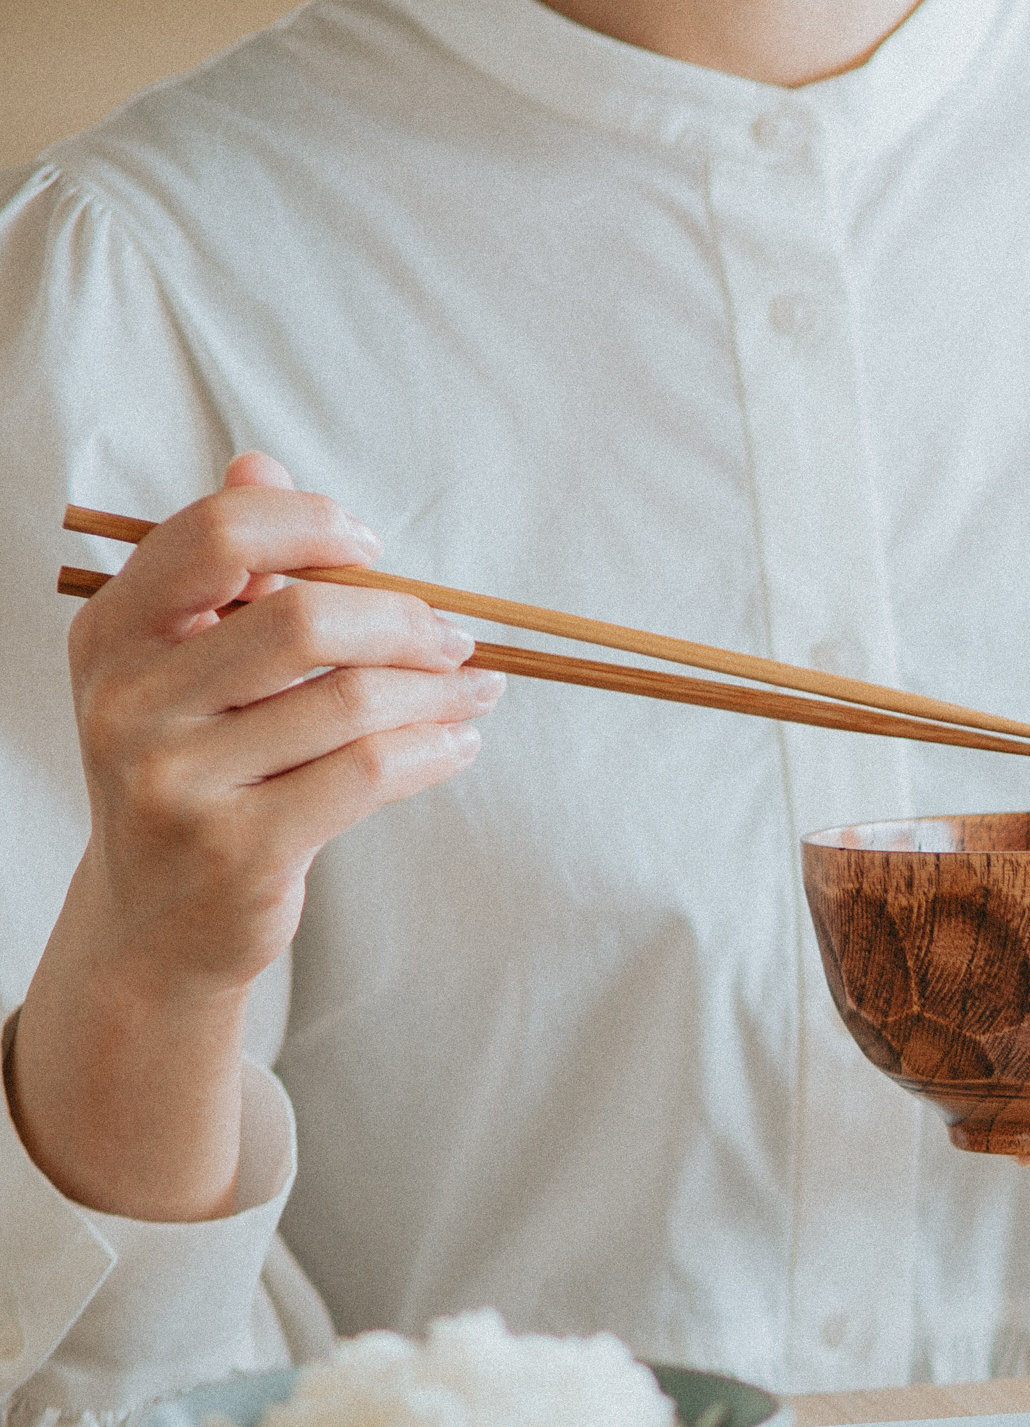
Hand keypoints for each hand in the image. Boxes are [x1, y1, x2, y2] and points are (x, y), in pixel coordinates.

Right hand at [62, 453, 496, 1000]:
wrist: (156, 920)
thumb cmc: (194, 774)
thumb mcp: (187, 668)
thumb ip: (228, 573)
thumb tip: (259, 463)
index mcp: (112, 635)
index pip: (216, 535)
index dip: (310, 527)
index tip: (370, 548)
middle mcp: (130, 701)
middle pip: (303, 619)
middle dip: (404, 620)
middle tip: (455, 636)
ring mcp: (177, 780)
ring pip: (351, 701)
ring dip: (439, 689)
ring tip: (476, 689)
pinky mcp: (240, 849)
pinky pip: (368, 774)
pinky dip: (434, 749)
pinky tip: (460, 743)